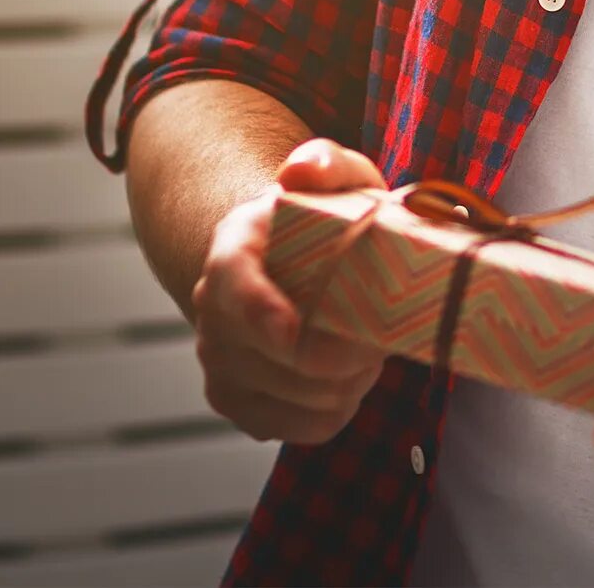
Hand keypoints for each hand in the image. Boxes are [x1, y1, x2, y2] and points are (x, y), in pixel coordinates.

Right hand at [191, 138, 393, 444]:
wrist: (288, 264)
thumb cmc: (321, 221)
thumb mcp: (336, 178)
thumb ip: (324, 163)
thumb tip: (301, 172)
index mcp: (232, 251)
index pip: (236, 290)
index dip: (265, 316)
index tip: (298, 331)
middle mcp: (212, 311)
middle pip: (282, 359)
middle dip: (347, 353)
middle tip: (380, 331)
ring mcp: (220, 364)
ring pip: (304, 398)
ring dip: (352, 382)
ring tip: (366, 348)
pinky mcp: (240, 405)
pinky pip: (305, 429)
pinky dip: (340, 410)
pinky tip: (348, 377)